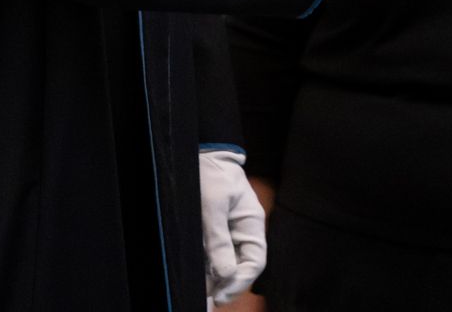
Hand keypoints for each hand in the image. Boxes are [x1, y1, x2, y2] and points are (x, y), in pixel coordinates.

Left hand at [200, 149, 265, 303]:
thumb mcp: (213, 205)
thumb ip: (219, 239)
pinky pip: (212, 256)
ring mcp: (227, 233)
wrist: (201, 154)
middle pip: (240, 266)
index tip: (222, 294)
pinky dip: (206, 270)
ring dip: (214, 280)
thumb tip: (224, 273)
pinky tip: (196, 281)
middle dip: (226, 285)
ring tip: (201, 296)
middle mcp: (242, 231)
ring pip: (224, 264)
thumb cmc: (211, 174)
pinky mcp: (212, 233)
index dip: (241, 281)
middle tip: (209, 301)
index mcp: (251, 224)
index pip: (255, 261)